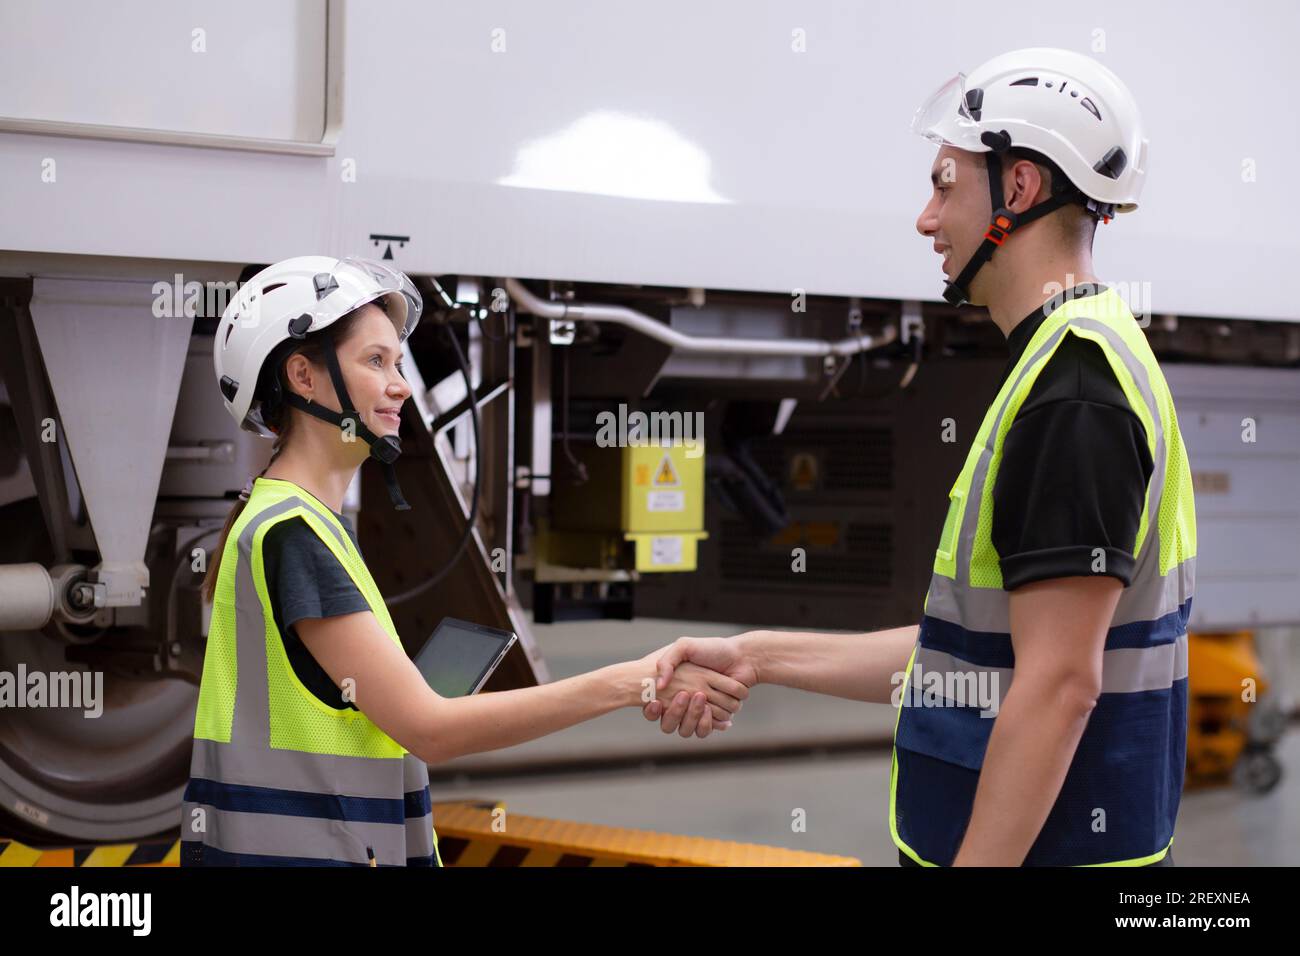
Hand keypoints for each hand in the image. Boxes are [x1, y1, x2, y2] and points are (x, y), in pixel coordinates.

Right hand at [643, 636, 758, 734]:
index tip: (657, 702)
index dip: (652, 711)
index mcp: (674, 687)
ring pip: (687, 729)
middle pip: (670, 722)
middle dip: (676, 711)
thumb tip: (659, 687)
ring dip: (693, 715)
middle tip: (685, 694)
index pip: (654, 709)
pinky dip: (707, 721)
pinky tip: (708, 708)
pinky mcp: (716, 717)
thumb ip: (667, 661)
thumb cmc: (712, 649)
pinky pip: (705, 730)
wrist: (741, 657)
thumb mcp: (685, 646)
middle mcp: (685, 702)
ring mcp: (701, 711)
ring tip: (700, 697)